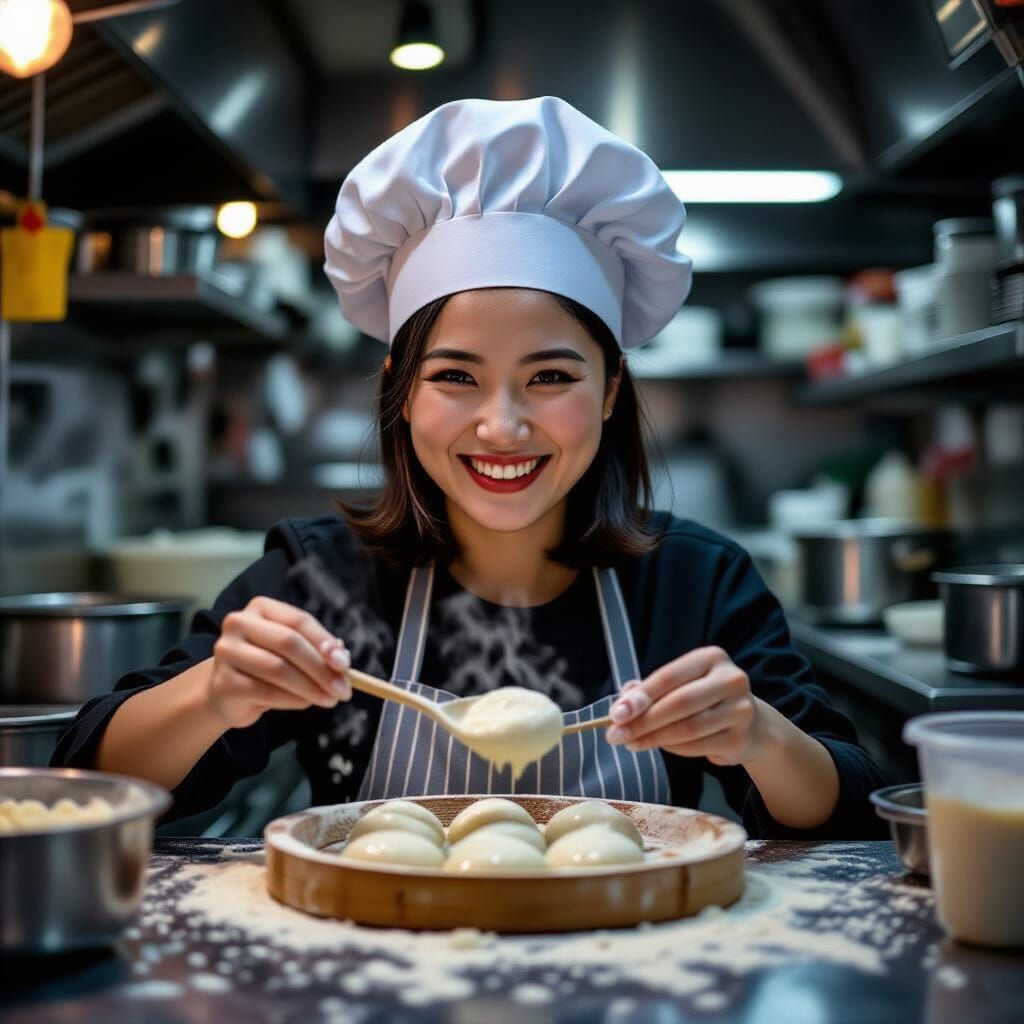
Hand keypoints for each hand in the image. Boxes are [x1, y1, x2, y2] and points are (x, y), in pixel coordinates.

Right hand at [207, 596, 351, 728]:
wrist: (228, 691)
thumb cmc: (268, 665)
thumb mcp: (294, 652)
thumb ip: (317, 651)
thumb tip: (341, 657)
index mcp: (261, 607)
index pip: (299, 621)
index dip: (324, 642)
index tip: (345, 663)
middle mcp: (238, 623)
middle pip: (289, 643)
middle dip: (321, 668)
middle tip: (343, 689)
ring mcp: (227, 652)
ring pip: (279, 669)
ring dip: (311, 688)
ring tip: (329, 700)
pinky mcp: (224, 682)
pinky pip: (267, 692)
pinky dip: (293, 700)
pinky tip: (305, 703)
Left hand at [605, 646, 770, 765]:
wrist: (751, 723)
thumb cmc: (705, 698)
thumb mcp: (681, 684)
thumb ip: (652, 690)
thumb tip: (623, 703)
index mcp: (712, 658)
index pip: (669, 676)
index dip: (640, 696)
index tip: (616, 714)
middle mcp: (731, 680)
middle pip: (678, 704)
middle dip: (642, 721)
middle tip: (616, 735)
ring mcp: (740, 710)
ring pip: (687, 729)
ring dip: (653, 738)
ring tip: (632, 743)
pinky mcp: (740, 739)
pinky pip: (696, 747)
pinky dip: (672, 749)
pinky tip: (659, 745)